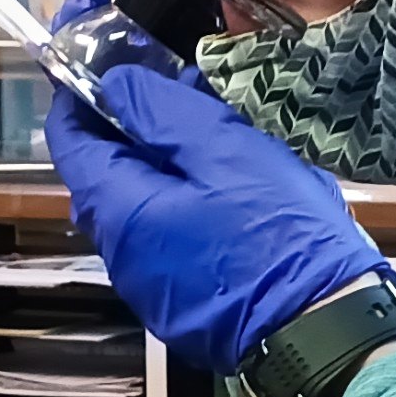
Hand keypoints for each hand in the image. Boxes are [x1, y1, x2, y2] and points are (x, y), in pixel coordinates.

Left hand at [47, 60, 390, 374]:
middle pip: (104, 176)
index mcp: (119, 210)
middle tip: (179, 93)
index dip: (79, 98)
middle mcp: (120, 254)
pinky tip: (229, 193)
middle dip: (132, 129)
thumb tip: (117, 85)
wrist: (326, 330)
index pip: (69, 142)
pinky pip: (167, 240)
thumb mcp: (223, 151)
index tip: (108, 67)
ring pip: (140, 208)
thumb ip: (161, 112)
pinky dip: (184, 207)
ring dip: (165, 170)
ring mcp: (148, 285)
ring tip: (216, 140)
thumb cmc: (278, 236)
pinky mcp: (181, 304)